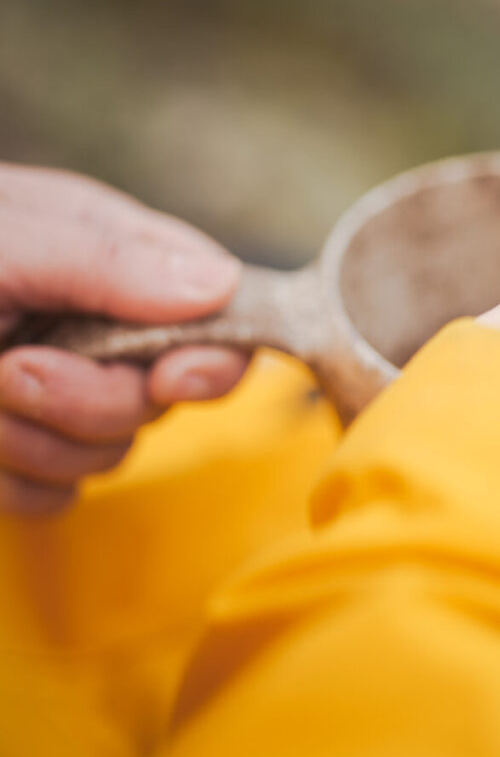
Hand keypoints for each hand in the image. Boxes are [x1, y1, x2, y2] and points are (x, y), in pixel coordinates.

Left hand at [0, 164, 248, 514]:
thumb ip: (104, 259)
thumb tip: (222, 283)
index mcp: (107, 263)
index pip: (211, 316)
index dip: (210, 355)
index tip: (175, 377)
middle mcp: (93, 332)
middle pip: (157, 401)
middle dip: (85, 399)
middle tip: (11, 370)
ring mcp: (53, 398)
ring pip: (104, 456)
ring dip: (29, 439)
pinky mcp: (13, 458)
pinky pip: (51, 498)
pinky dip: (7, 479)